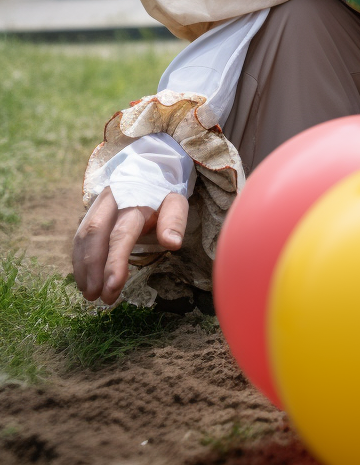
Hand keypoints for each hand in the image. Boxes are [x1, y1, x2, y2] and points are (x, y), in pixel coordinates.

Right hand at [72, 186, 188, 303]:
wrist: (148, 167)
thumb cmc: (162, 193)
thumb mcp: (176, 202)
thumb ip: (174, 221)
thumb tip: (173, 244)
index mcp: (135, 201)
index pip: (121, 234)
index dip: (115, 262)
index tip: (113, 287)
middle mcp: (111, 202)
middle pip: (95, 235)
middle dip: (94, 269)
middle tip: (99, 297)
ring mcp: (97, 206)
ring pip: (83, 237)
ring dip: (83, 268)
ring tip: (90, 294)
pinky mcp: (90, 213)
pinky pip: (79, 237)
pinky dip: (79, 261)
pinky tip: (84, 280)